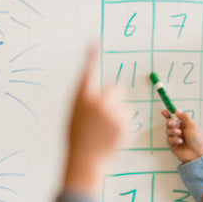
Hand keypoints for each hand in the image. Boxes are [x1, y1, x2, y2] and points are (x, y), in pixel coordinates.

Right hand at [62, 46, 124, 194]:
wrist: (85, 159)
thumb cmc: (77, 138)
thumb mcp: (75, 116)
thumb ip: (86, 101)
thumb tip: (99, 93)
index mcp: (81, 98)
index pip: (87, 72)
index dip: (90, 56)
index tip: (94, 42)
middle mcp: (97, 101)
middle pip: (114, 88)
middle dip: (114, 96)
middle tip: (107, 111)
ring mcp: (112, 112)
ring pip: (122, 106)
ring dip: (117, 114)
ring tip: (104, 131)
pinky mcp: (124, 123)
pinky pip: (127, 118)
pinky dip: (122, 125)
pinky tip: (111, 136)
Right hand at [164, 108, 202, 162]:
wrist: (197, 154)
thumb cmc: (198, 140)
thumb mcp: (192, 125)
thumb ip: (184, 117)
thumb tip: (177, 110)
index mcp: (185, 125)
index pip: (175, 117)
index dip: (169, 114)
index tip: (164, 111)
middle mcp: (180, 130)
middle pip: (169, 123)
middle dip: (170, 123)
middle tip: (173, 124)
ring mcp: (175, 137)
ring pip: (167, 131)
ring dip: (172, 131)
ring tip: (179, 134)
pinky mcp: (172, 144)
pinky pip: (168, 139)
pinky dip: (174, 139)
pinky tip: (180, 141)